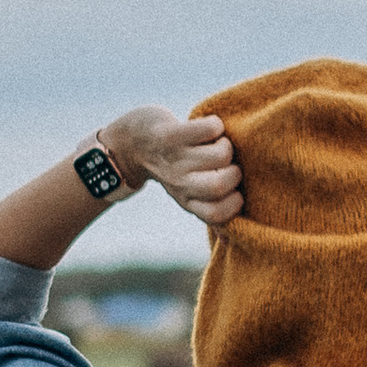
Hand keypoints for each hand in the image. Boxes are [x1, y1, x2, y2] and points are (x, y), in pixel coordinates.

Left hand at [104, 106, 242, 228]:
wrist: (130, 143)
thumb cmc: (170, 167)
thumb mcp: (184, 194)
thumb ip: (207, 210)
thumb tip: (228, 241)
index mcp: (186, 199)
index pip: (216, 214)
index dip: (235, 202)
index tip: (235, 190)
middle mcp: (178, 182)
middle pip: (219, 185)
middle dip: (235, 172)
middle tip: (228, 163)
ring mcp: (174, 157)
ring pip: (221, 154)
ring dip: (227, 145)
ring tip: (218, 142)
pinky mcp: (171, 133)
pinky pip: (210, 128)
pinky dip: (216, 125)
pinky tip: (208, 128)